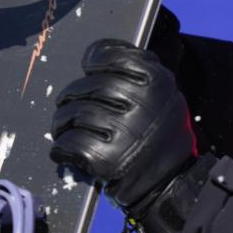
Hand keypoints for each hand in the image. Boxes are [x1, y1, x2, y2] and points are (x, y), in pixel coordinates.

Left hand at [49, 39, 194, 208]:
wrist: (169, 179)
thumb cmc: (162, 131)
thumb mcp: (165, 91)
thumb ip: (141, 69)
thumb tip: (101, 52)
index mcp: (156, 80)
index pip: (110, 55)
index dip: (94, 59)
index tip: (89, 67)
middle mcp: (140, 102)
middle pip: (86, 86)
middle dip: (71, 95)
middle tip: (70, 104)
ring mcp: (122, 130)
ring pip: (72, 114)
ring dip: (63, 122)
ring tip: (67, 128)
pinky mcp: (106, 158)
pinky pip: (68, 143)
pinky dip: (63, 147)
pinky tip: (69, 149)